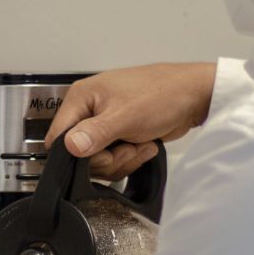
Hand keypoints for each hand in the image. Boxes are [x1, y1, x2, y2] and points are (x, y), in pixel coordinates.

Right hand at [46, 63, 217, 180]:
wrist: (194, 96)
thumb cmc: (164, 94)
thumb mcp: (126, 116)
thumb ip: (95, 133)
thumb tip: (69, 146)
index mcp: (81, 98)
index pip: (58, 137)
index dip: (76, 153)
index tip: (100, 153)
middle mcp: (88, 110)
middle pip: (79, 155)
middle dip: (107, 158)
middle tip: (127, 146)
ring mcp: (103, 123)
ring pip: (98, 161)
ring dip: (122, 159)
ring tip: (140, 142)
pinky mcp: (117, 134)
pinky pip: (113, 159)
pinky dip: (130, 158)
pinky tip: (144, 144)